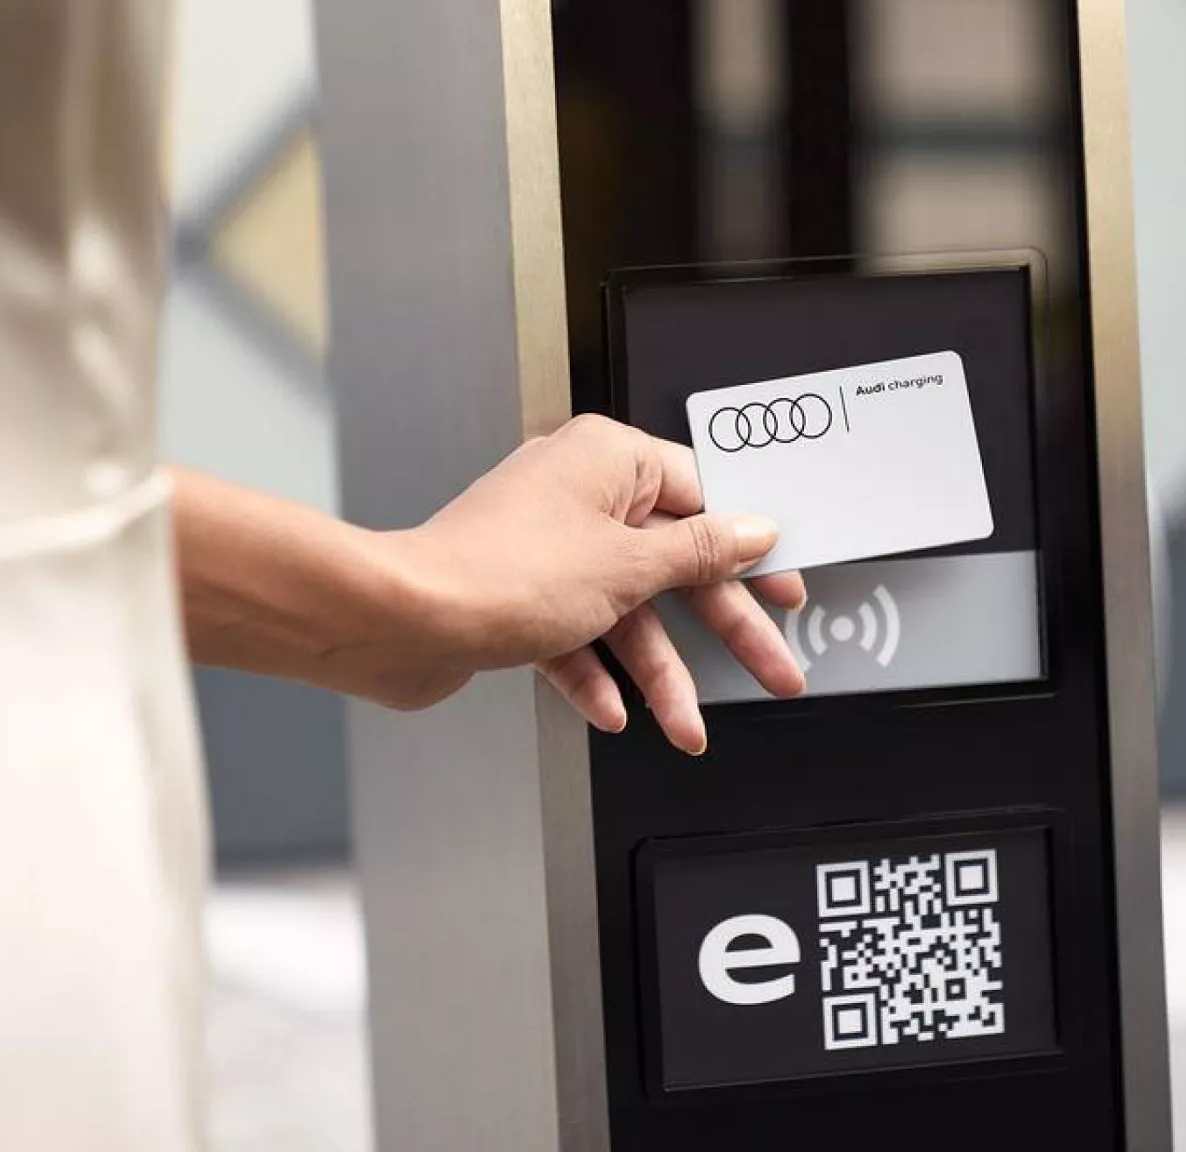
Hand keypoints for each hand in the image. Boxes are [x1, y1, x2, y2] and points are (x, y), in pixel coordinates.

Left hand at [399, 415, 805, 752]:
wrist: (403, 623)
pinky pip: (577, 633)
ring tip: (686, 724)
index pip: (703, 495)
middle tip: (769, 668)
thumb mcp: (628, 566)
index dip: (750, 548)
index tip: (783, 586)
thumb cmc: (498, 573)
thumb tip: (752, 532)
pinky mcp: (521, 593)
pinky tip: (610, 708)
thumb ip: (699, 552)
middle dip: (721, 628)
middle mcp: (578, 495)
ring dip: (656, 673)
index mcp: (607, 460)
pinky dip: (596, 671)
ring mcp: (549, 546)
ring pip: (626, 610)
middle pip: (673, 564)